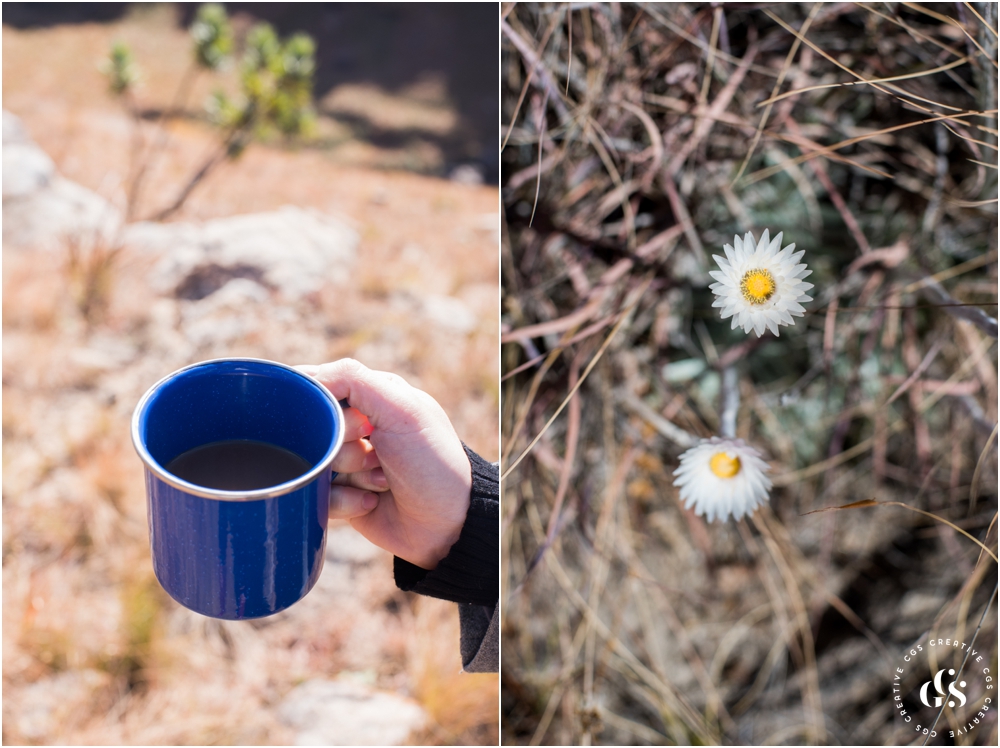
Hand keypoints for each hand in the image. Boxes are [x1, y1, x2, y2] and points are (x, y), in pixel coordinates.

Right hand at [296, 359, 471, 569]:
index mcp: (372, 395)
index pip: (320, 384)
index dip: (324, 404)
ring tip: (382, 480)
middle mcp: (356, 425)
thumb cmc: (431, 462)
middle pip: (311, 426)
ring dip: (349, 474)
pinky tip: (371, 501)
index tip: (358, 423)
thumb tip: (305, 378)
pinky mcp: (340, 494)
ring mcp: (347, 461)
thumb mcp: (402, 409)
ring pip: (313, 460)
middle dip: (343, 444)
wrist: (447, 525)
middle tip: (377, 453)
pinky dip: (343, 500)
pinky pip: (316, 493)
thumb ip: (353, 379)